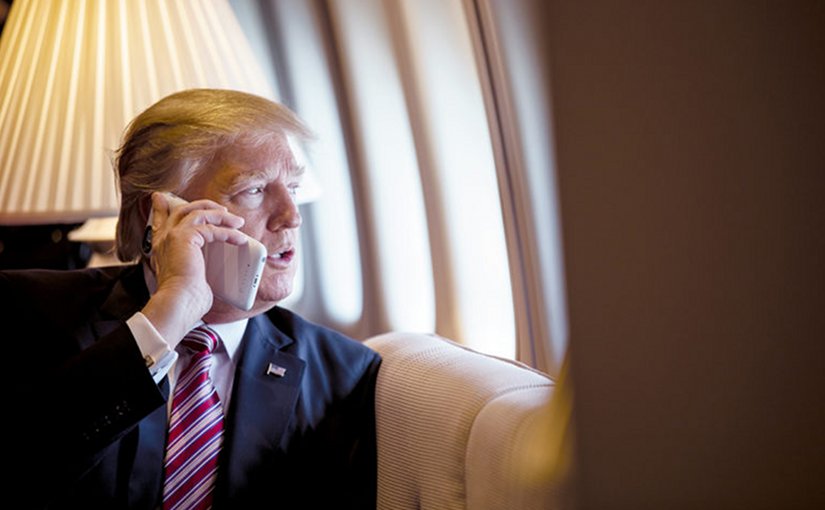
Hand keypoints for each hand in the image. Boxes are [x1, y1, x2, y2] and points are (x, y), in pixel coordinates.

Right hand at [141, 192, 247, 345]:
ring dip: (221, 216)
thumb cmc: (184, 299)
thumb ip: (195, 267)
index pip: (160, 220)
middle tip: (222, 210)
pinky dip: (227, 232)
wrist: (178, 303)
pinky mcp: (185, 237)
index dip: (163, 207)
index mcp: (161, 247)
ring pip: (198, 213)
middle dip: (203, 206)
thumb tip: (212, 274)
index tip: (165, 198)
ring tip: (237, 222)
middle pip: (182, 209)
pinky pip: (210, 228)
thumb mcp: (190, 278)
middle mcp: (163, 238)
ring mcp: (172, 236)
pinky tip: (239, 239)